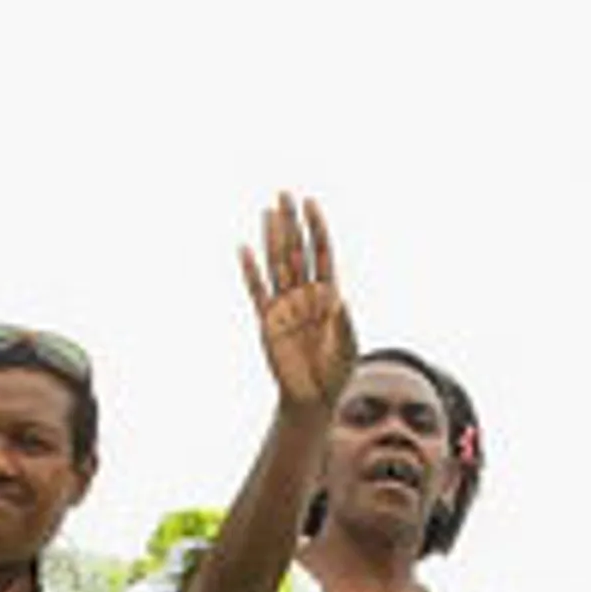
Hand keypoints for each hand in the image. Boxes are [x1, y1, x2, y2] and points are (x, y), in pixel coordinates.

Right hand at [238, 194, 355, 410]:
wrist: (314, 398)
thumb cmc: (336, 373)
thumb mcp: (346, 348)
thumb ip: (342, 324)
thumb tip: (340, 300)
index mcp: (328, 295)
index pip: (321, 254)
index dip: (316, 228)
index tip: (311, 203)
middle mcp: (305, 295)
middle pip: (297, 251)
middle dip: (292, 223)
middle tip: (285, 194)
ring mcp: (285, 306)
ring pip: (277, 265)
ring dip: (273, 238)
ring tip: (269, 211)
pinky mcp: (268, 321)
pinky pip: (257, 291)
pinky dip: (250, 271)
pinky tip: (244, 248)